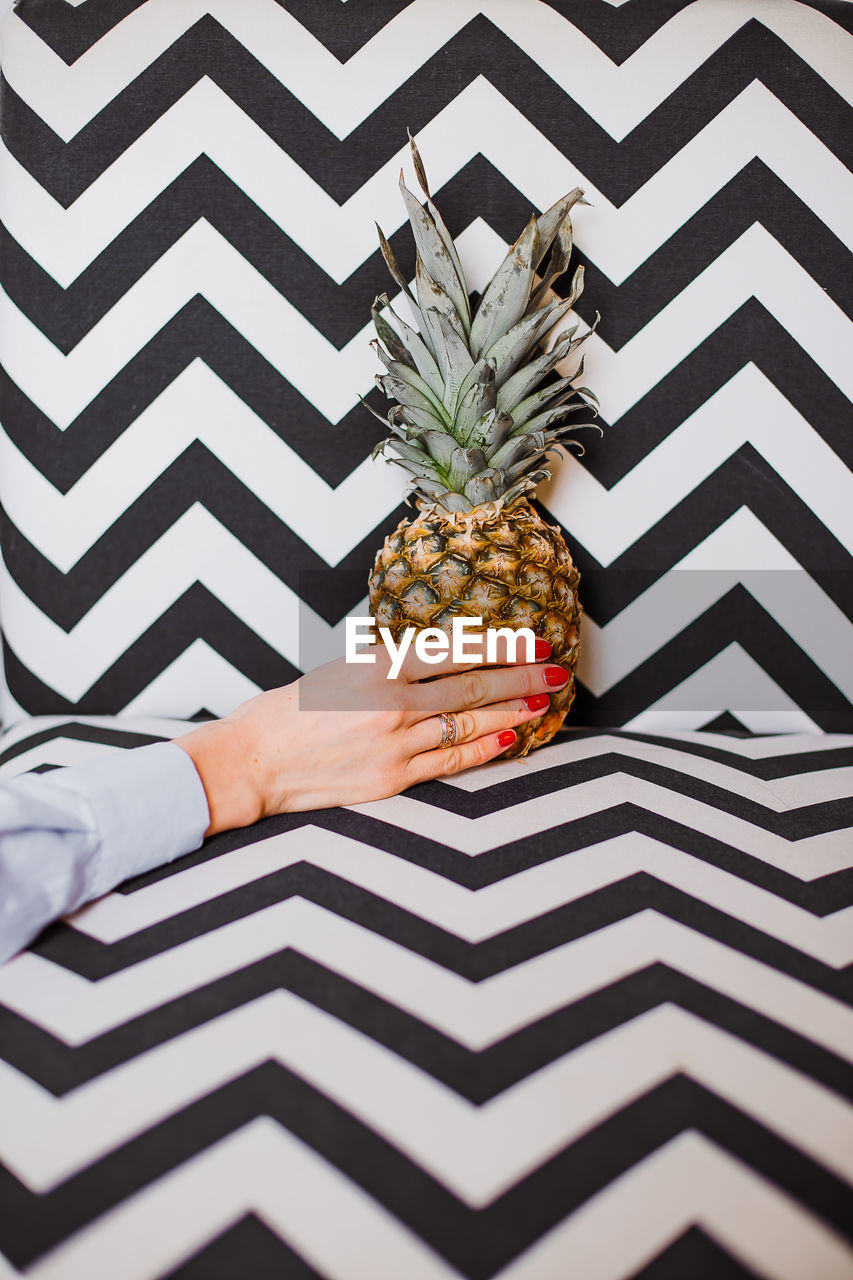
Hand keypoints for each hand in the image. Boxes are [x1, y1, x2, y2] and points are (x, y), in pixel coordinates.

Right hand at [174, 638, 568, 834]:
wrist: (255, 761)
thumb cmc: (291, 710)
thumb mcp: (342, 670)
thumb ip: (391, 666)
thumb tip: (443, 660)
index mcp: (376, 665)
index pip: (456, 649)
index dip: (502, 645)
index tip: (533, 638)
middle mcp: (391, 703)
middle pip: (474, 687)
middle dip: (523, 676)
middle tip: (557, 667)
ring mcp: (394, 744)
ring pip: (471, 724)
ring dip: (514, 711)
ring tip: (544, 700)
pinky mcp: (392, 779)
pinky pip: (451, 760)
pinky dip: (485, 748)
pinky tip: (511, 738)